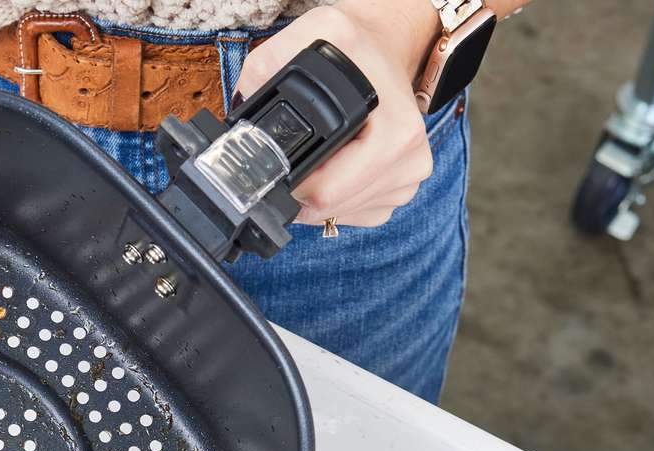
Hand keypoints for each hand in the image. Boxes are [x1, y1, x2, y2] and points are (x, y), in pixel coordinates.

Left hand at [234, 0, 439, 227]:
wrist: (385, 48)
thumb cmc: (354, 47)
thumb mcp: (313, 32)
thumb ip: (271, 65)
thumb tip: (244, 109)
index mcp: (395, 131)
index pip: (327, 193)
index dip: (292, 186)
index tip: (281, 166)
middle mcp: (409, 157)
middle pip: (330, 209)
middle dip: (302, 191)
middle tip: (298, 155)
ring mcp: (409, 178)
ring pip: (340, 215)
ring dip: (318, 196)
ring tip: (320, 155)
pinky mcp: (400, 191)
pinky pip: (353, 214)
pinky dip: (334, 199)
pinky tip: (334, 166)